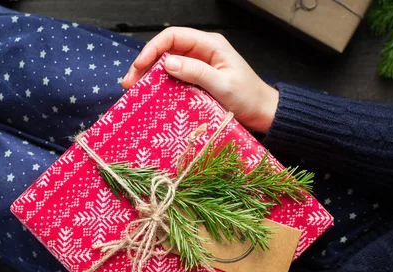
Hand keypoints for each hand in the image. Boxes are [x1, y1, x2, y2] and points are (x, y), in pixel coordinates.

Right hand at [122, 27, 278, 133]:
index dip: (153, 48)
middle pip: (166, 50)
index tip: (140, 65)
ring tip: (134, 90)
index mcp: (210, 45)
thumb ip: (196, 72)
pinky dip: (159, 86)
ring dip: (149, 76)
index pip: (174, 37)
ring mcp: (198, 66)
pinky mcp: (196, 81)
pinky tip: (149, 96)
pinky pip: (173, 79)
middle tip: (129, 82)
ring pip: (167, 65)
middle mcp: (202, 52)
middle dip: (145, 64)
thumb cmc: (248, 98)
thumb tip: (167, 62)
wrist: (263, 113)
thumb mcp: (222, 85)